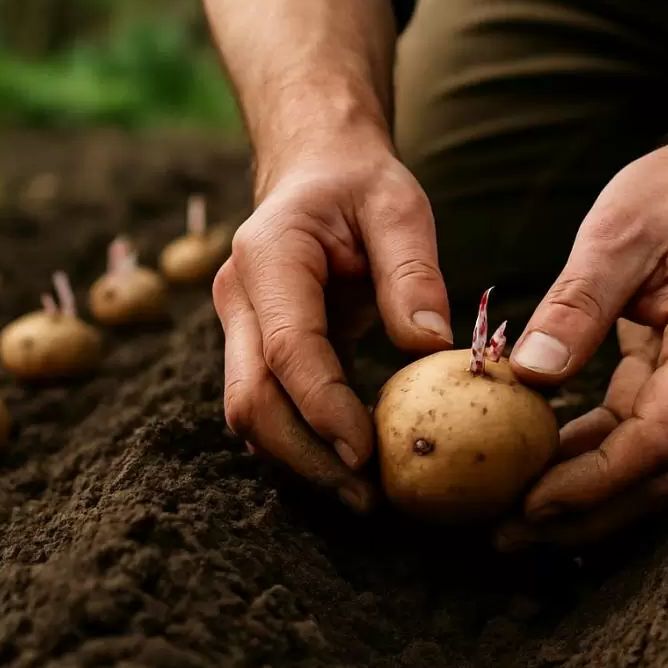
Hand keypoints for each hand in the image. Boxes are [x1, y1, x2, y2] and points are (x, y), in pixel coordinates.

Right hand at [214, 134, 453, 511]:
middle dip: (307, 457)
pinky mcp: (256, 348)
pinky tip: (348, 467)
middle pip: (252, 399)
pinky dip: (303, 441)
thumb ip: (412, 274)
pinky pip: (269, 405)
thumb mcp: (399, 207)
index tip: (370, 454)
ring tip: (364, 496)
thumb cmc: (360, 184)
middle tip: (368, 498)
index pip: (288, 350)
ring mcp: (240, 326)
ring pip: (251, 413)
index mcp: (269, 257)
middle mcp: (239, 298)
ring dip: (301, 460)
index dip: (324, 409)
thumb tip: (429, 348)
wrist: (316, 169)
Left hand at [496, 134, 667, 549]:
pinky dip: (586, 462)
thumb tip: (531, 376)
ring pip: (645, 471)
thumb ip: (578, 305)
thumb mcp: (619, 235)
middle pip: (657, 478)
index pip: (659, 439)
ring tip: (511, 518)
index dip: (596, 480)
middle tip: (508, 534)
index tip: (531, 501)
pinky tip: (535, 470)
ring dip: (583, 500)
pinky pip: (631, 441)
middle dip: (584, 514)